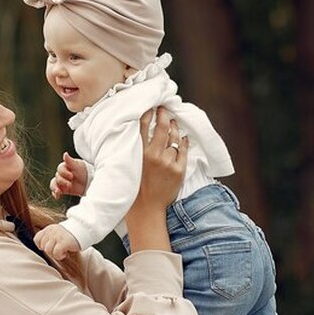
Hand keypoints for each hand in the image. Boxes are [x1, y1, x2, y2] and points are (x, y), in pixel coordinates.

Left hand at [34, 223, 81, 260]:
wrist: (83, 230)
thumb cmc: (70, 235)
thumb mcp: (56, 233)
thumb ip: (49, 237)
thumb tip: (41, 247)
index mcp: (49, 229)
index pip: (37, 238)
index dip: (41, 245)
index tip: (50, 246)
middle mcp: (51, 231)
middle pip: (43, 246)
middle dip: (50, 251)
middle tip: (58, 249)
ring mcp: (57, 236)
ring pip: (48, 250)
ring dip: (54, 254)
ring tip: (62, 251)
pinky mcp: (63, 242)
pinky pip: (56, 253)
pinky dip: (59, 256)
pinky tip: (65, 253)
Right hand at [49, 152, 89, 198]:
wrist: (89, 181)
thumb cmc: (83, 170)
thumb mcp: (77, 165)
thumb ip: (70, 161)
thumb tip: (65, 153)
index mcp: (65, 167)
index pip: (60, 169)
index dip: (64, 173)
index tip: (71, 176)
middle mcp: (62, 174)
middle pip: (57, 177)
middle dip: (62, 182)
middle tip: (70, 185)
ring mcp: (61, 182)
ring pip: (53, 184)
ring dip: (55, 188)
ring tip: (59, 192)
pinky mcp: (63, 189)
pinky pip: (55, 191)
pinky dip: (55, 194)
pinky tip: (57, 197)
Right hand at [123, 107, 185, 253]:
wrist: (146, 209)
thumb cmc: (135, 186)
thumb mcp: (130, 166)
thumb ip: (136, 150)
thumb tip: (142, 131)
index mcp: (138, 154)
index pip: (142, 126)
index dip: (148, 113)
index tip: (151, 106)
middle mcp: (153, 156)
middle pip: (162, 127)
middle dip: (164, 115)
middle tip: (164, 109)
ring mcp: (168, 163)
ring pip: (174, 138)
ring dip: (174, 128)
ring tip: (174, 123)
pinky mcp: (179, 170)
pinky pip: (183, 150)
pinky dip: (183, 142)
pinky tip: (183, 137)